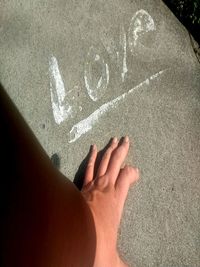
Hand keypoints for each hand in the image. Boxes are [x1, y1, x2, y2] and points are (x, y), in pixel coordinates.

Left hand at [81, 136, 138, 266]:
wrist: (70, 236)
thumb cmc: (94, 243)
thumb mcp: (112, 254)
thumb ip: (121, 262)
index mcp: (116, 199)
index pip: (128, 178)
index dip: (133, 173)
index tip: (135, 173)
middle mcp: (106, 187)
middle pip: (116, 163)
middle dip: (122, 150)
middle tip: (126, 139)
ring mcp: (92, 184)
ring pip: (103, 162)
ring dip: (109, 150)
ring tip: (114, 139)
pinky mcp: (82, 186)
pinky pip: (88, 168)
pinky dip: (92, 157)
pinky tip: (93, 148)